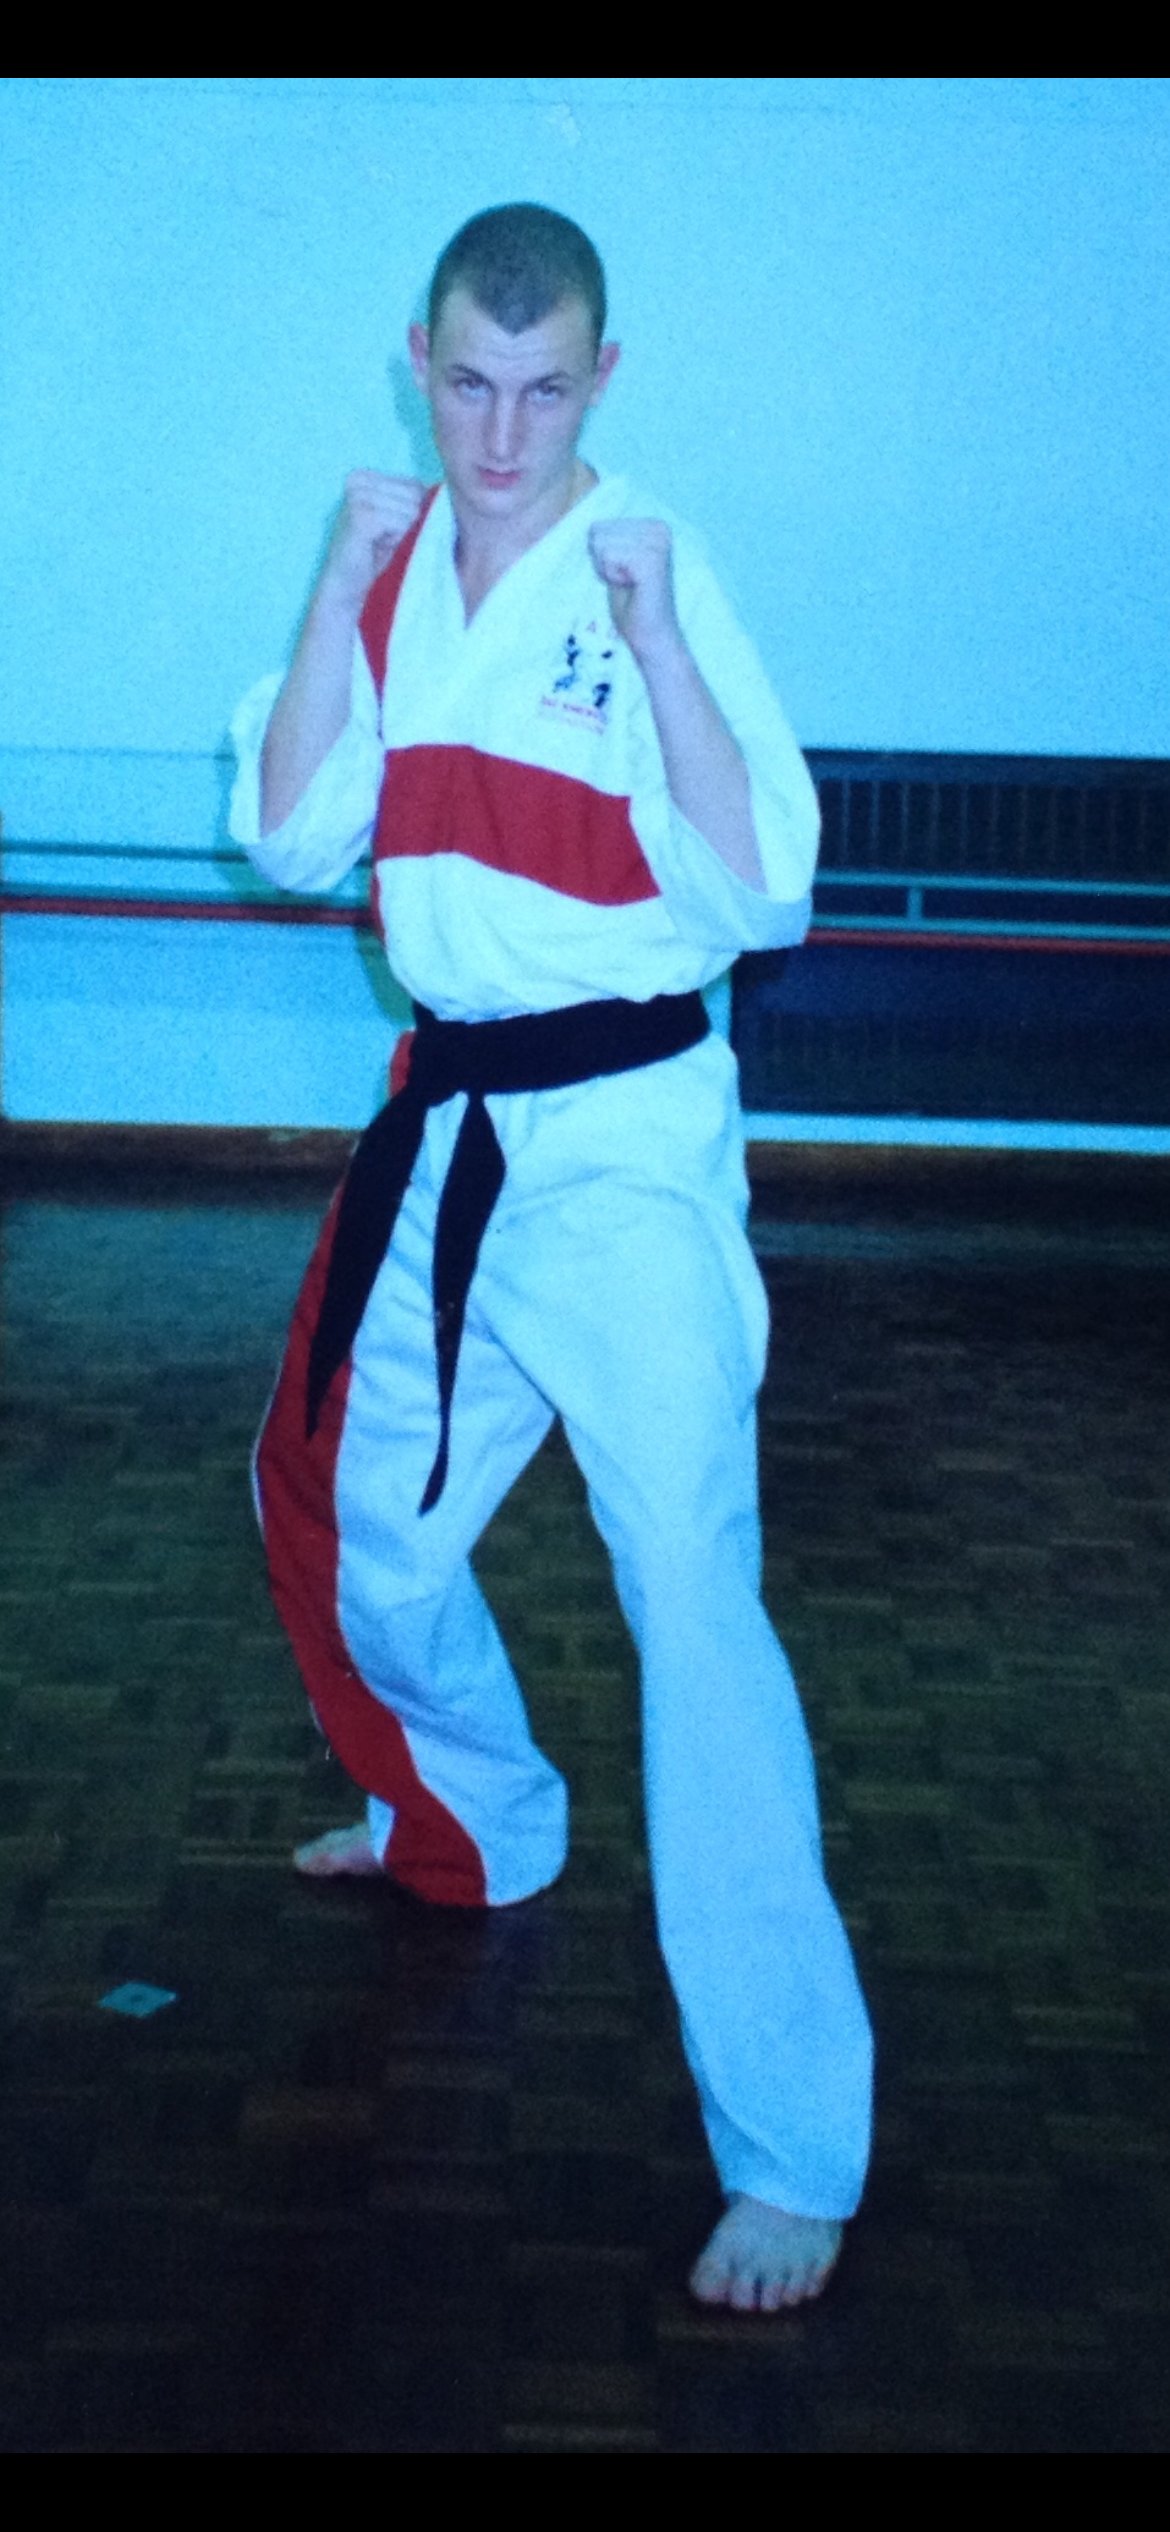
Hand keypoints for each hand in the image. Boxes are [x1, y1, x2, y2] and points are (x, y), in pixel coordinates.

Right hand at [318, 471, 426, 615]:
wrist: (347, 583)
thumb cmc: (374, 552)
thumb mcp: (395, 518)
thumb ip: (412, 499)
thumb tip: (444, 490)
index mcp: (364, 476)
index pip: (413, 484)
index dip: (411, 512)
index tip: (388, 528)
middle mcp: (358, 481)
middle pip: (414, 495)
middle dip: (407, 523)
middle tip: (383, 538)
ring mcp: (357, 497)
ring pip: (410, 510)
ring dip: (401, 533)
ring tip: (379, 542)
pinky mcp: (360, 517)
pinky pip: (401, 523)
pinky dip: (396, 540)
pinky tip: (377, 546)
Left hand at [588, 518, 680, 662]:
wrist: (652, 637)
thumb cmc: (632, 605)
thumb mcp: (616, 564)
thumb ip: (606, 541)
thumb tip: (589, 525)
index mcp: (653, 526)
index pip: (599, 526)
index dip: (601, 557)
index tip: (624, 574)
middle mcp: (658, 529)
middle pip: (598, 531)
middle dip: (603, 563)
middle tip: (626, 582)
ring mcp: (656, 543)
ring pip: (600, 543)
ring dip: (607, 571)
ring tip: (630, 585)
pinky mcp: (651, 560)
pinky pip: (608, 556)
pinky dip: (611, 576)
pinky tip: (631, 587)